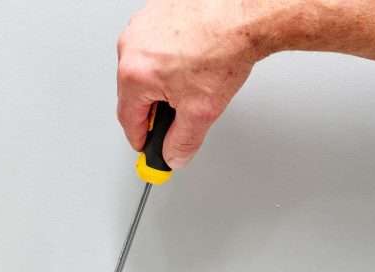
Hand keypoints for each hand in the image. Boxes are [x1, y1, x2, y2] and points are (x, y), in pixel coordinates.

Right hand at [117, 0, 262, 168]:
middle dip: (155, 106)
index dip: (140, 138)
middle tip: (180, 111)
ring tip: (192, 77)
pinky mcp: (155, 10)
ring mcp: (141, 25)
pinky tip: (192, 56)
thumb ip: (182, 141)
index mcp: (134, 73)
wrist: (246, 13)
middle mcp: (131, 46)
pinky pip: (154, 43)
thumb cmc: (225, 48)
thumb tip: (173, 154)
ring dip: (162, 78)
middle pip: (134, 91)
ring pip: (144, 66)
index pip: (128, 119)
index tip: (146, 145)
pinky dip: (169, 54)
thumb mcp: (201, 111)